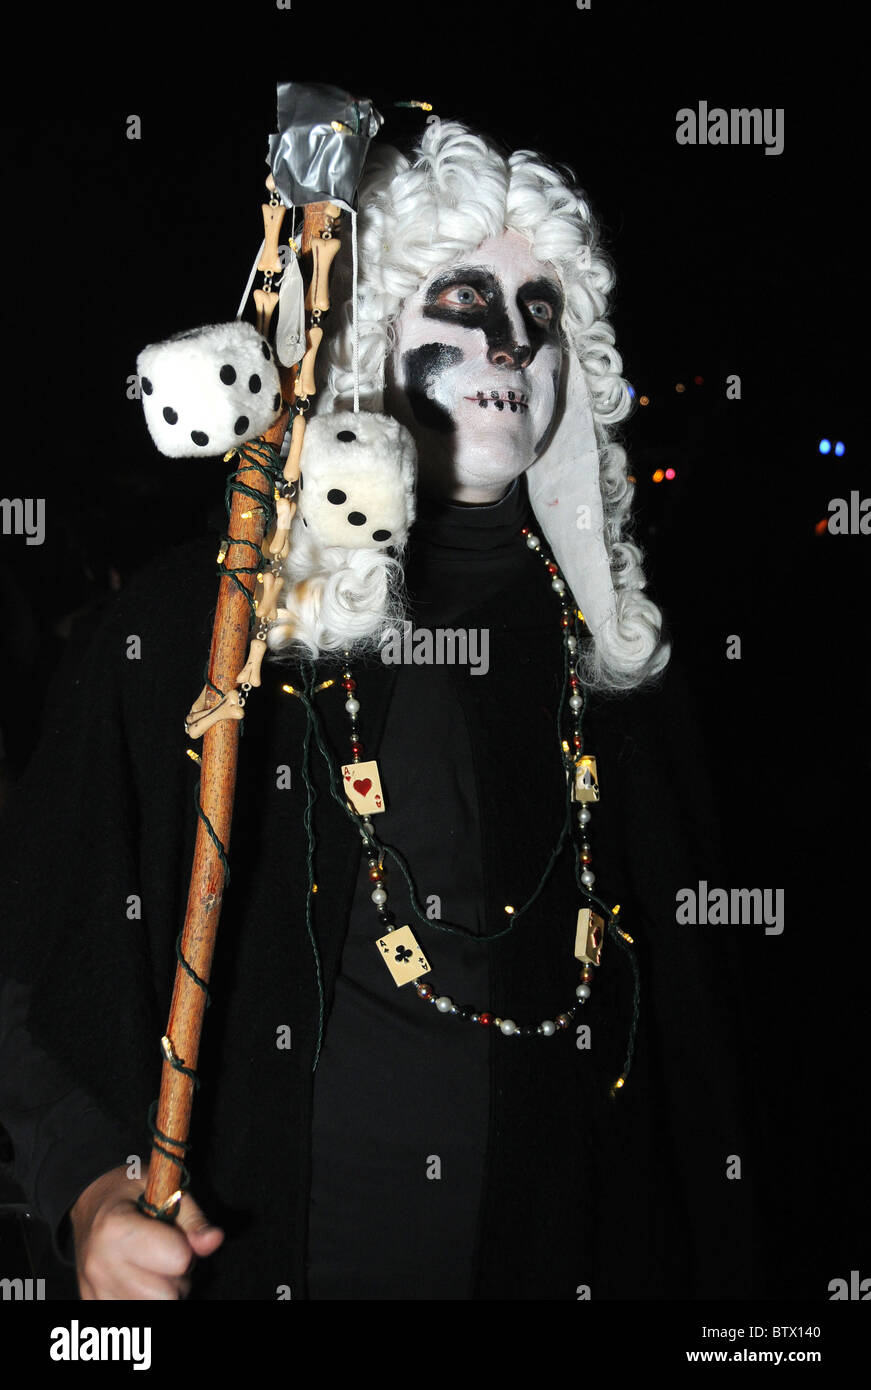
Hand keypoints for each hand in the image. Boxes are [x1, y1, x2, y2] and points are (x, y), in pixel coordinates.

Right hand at [70, 1165, 223, 1299]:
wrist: (91, 1204)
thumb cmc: (132, 1192)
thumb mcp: (166, 1188)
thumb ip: (193, 1219)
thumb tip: (214, 1240)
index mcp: (117, 1229)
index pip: (178, 1259)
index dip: (186, 1247)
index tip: (173, 1234)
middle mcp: (100, 1265)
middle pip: (167, 1295)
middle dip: (177, 1277)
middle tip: (165, 1253)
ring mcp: (93, 1290)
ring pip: (154, 1309)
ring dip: (162, 1293)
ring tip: (151, 1266)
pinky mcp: (92, 1305)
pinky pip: (135, 1316)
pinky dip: (144, 1301)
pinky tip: (137, 1279)